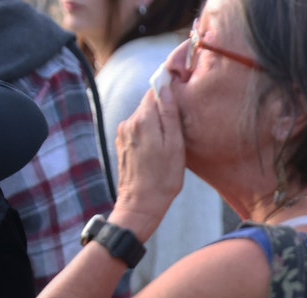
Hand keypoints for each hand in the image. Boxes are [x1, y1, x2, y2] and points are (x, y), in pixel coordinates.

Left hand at [114, 83, 185, 238]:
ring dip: (159, 121)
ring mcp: (124, 133)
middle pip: (150, 102)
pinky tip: (161, 147)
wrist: (140, 204)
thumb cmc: (163, 178)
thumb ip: (169, 115)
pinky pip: (140, 128)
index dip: (170, 85)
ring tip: (173, 137)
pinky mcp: (123, 143)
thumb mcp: (175, 146)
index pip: (156, 89)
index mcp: (143, 120)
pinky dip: (152, 131)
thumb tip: (166, 88)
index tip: (183, 85)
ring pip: (145, 116)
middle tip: (183, 118)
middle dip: (165, 106)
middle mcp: (129, 122)